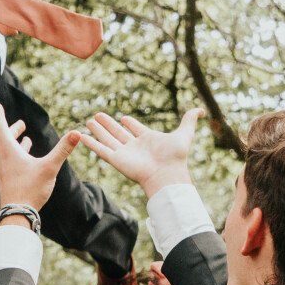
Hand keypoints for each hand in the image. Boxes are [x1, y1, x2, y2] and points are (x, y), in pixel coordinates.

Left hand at [0, 103, 77, 212]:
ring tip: (25, 139)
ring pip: (7, 151)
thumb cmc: (30, 190)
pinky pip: (10, 162)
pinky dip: (17, 155)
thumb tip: (77, 133)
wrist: (17, 214)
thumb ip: (62, 150)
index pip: (0, 127)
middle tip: (20, 124)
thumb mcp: (49, 167)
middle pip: (4, 139)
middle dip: (12, 129)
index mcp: (9, 151)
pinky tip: (27, 160)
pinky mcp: (7, 180)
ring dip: (15, 143)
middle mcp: (3, 159)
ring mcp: (4, 170)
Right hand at [78, 110, 197, 196]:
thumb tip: (201, 110)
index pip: (135, 129)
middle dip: (108, 124)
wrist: (167, 174)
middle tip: (98, 115)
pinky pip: (100, 150)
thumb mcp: (184, 134)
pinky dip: (91, 143)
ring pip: (107, 139)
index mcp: (148, 140)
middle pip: (118, 133)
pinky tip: (82, 135)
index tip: (123, 117)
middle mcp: (134, 146)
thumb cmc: (176, 157)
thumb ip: (189, 121)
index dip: (130, 123)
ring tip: (89, 120)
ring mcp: (124, 153)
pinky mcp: (116, 160)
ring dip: (98, 130)